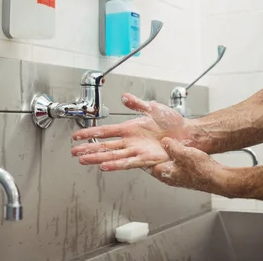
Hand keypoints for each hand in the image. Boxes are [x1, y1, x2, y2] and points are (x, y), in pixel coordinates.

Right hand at [71, 94, 204, 170]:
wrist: (188, 133)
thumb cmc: (173, 122)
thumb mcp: (152, 108)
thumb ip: (137, 104)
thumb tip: (124, 97)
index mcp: (130, 129)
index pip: (105, 131)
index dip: (91, 133)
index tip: (77, 136)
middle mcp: (130, 141)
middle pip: (105, 146)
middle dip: (88, 149)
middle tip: (74, 152)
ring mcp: (137, 150)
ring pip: (112, 156)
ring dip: (97, 158)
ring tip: (83, 160)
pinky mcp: (146, 159)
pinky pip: (128, 162)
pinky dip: (116, 164)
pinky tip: (105, 166)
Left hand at [150, 138, 224, 193]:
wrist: (217, 178)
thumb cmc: (202, 170)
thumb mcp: (183, 153)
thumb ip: (171, 146)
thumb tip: (164, 141)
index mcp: (164, 173)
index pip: (147, 164)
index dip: (143, 155)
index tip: (140, 147)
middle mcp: (169, 177)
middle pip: (156, 163)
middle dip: (154, 153)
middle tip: (152, 143)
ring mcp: (177, 176)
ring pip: (166, 163)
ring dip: (165, 154)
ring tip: (166, 144)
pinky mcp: (184, 174)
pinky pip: (175, 163)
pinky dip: (174, 156)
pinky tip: (178, 149)